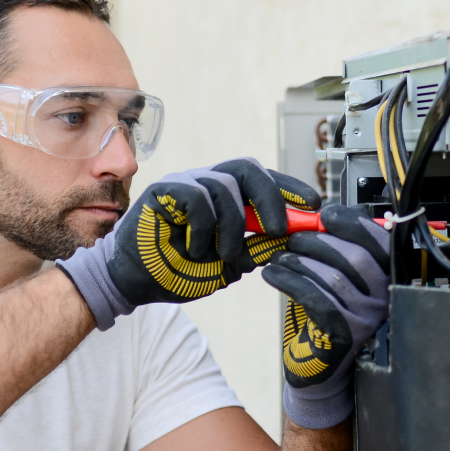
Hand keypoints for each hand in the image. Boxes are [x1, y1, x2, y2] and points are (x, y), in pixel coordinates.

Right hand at [57, 158, 318, 328]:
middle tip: (279, 229)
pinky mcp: (164, 190)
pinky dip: (203, 228)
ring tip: (220, 256)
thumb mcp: (227, 265)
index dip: (290, 188)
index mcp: (224, 197)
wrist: (134, 282)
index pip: (263, 180)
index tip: (315, 205)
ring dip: (231, 229)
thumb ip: (255, 250)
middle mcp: (206, 183)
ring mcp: (184, 183)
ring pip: (224, 186)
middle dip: (271, 196)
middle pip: (248, 168)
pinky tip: (193, 248)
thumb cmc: (177, 272)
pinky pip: (197, 197)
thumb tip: (290, 238)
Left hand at [260, 205, 389, 427]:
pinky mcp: (341, 334)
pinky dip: (288, 280)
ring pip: (331, 276)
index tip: (324, 215)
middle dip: (317, 241)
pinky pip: (314, 298)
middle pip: (354, 256)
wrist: (319, 368)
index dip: (352, 222)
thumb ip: (337, 248)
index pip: (380, 240)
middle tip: (292, 239)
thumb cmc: (326, 316)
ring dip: (298, 260)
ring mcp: (365, 318)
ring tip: (279, 258)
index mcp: (387, 278)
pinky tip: (272, 275)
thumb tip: (319, 216)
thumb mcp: (337, 277)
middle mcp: (383, 298)